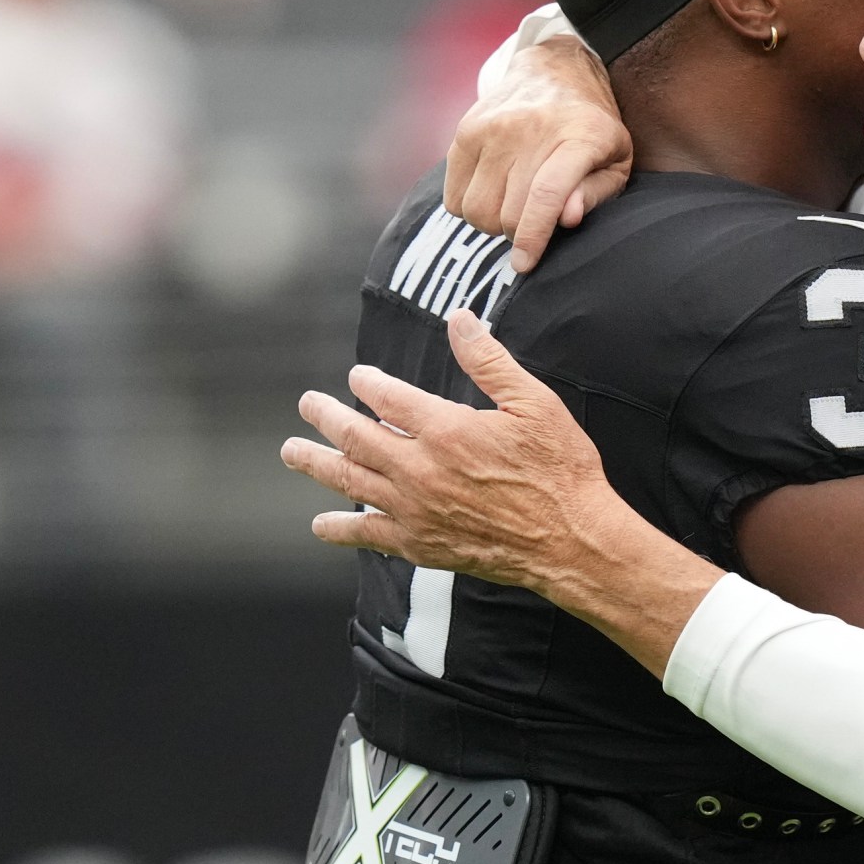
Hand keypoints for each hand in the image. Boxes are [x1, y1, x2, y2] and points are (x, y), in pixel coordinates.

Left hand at [278, 310, 717, 672]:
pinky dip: (340, 530)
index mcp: (446, 428)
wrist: (569, 540)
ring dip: (317, 464)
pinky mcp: (420, 543)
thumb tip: (460, 321)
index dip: (368, 383)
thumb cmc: (559, 470)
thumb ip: (489, 361)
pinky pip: (367, 534)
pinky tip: (322, 525)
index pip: (388, 397)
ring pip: (350, 482)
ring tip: (293, 452)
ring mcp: (414, 509)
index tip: (358, 377)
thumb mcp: (534, 403)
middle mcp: (419, 468)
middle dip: (327, 417)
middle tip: (308, 404)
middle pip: (356, 437)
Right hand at [445, 22, 632, 271]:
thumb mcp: (615, 160)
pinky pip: (453, 196)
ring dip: (492, 222)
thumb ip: (594, 193)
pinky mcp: (465, 130)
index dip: (533, 238)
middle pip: (506, 212)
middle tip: (532, 223)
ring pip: (476, 209)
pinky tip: (493, 192)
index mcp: (578, 137)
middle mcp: (530, 129)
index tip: (524, 264)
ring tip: (513, 206)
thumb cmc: (591, 128)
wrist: (555, 71)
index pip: (545, 196)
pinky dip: (469, 207)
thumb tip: (567, 218)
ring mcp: (492, 128)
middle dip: (518, 233)